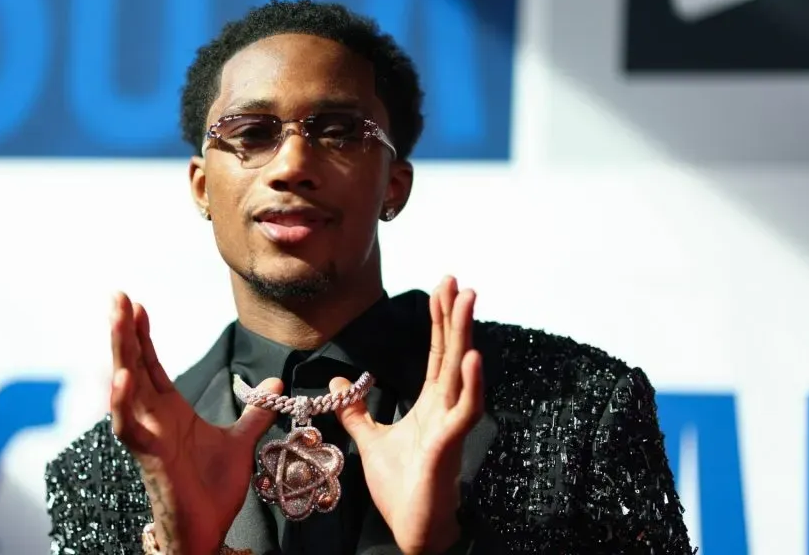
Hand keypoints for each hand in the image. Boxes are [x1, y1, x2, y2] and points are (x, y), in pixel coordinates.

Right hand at [109, 292, 281, 554]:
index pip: (152, 363)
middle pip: (133, 364)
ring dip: (121, 352)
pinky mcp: (149, 456)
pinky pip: (129, 426)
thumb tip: (275, 382)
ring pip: (126, 386)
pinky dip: (123, 402)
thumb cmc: (211, 491)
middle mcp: (152, 418)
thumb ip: (254, 413)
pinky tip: (123, 376)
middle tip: (118, 294)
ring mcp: (147, 435)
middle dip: (124, 330)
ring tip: (118, 319)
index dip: (143, 334)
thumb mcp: (240, 442)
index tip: (138, 303)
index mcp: (170, 411)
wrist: (206, 531)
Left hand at [331, 277, 483, 553]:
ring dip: (465, 335)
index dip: (438, 320)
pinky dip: (471, 384)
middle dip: (454, 315)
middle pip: (451, 353)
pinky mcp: (449, 444)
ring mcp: (450, 424)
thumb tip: (336, 382)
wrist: (412, 528)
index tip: (441, 287)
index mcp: (431, 404)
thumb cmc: (402, 487)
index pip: (436, 353)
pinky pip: (465, 410)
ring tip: (467, 301)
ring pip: (461, 372)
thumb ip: (357, 411)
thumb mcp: (371, 441)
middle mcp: (446, 408)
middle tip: (457, 280)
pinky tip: (472, 357)